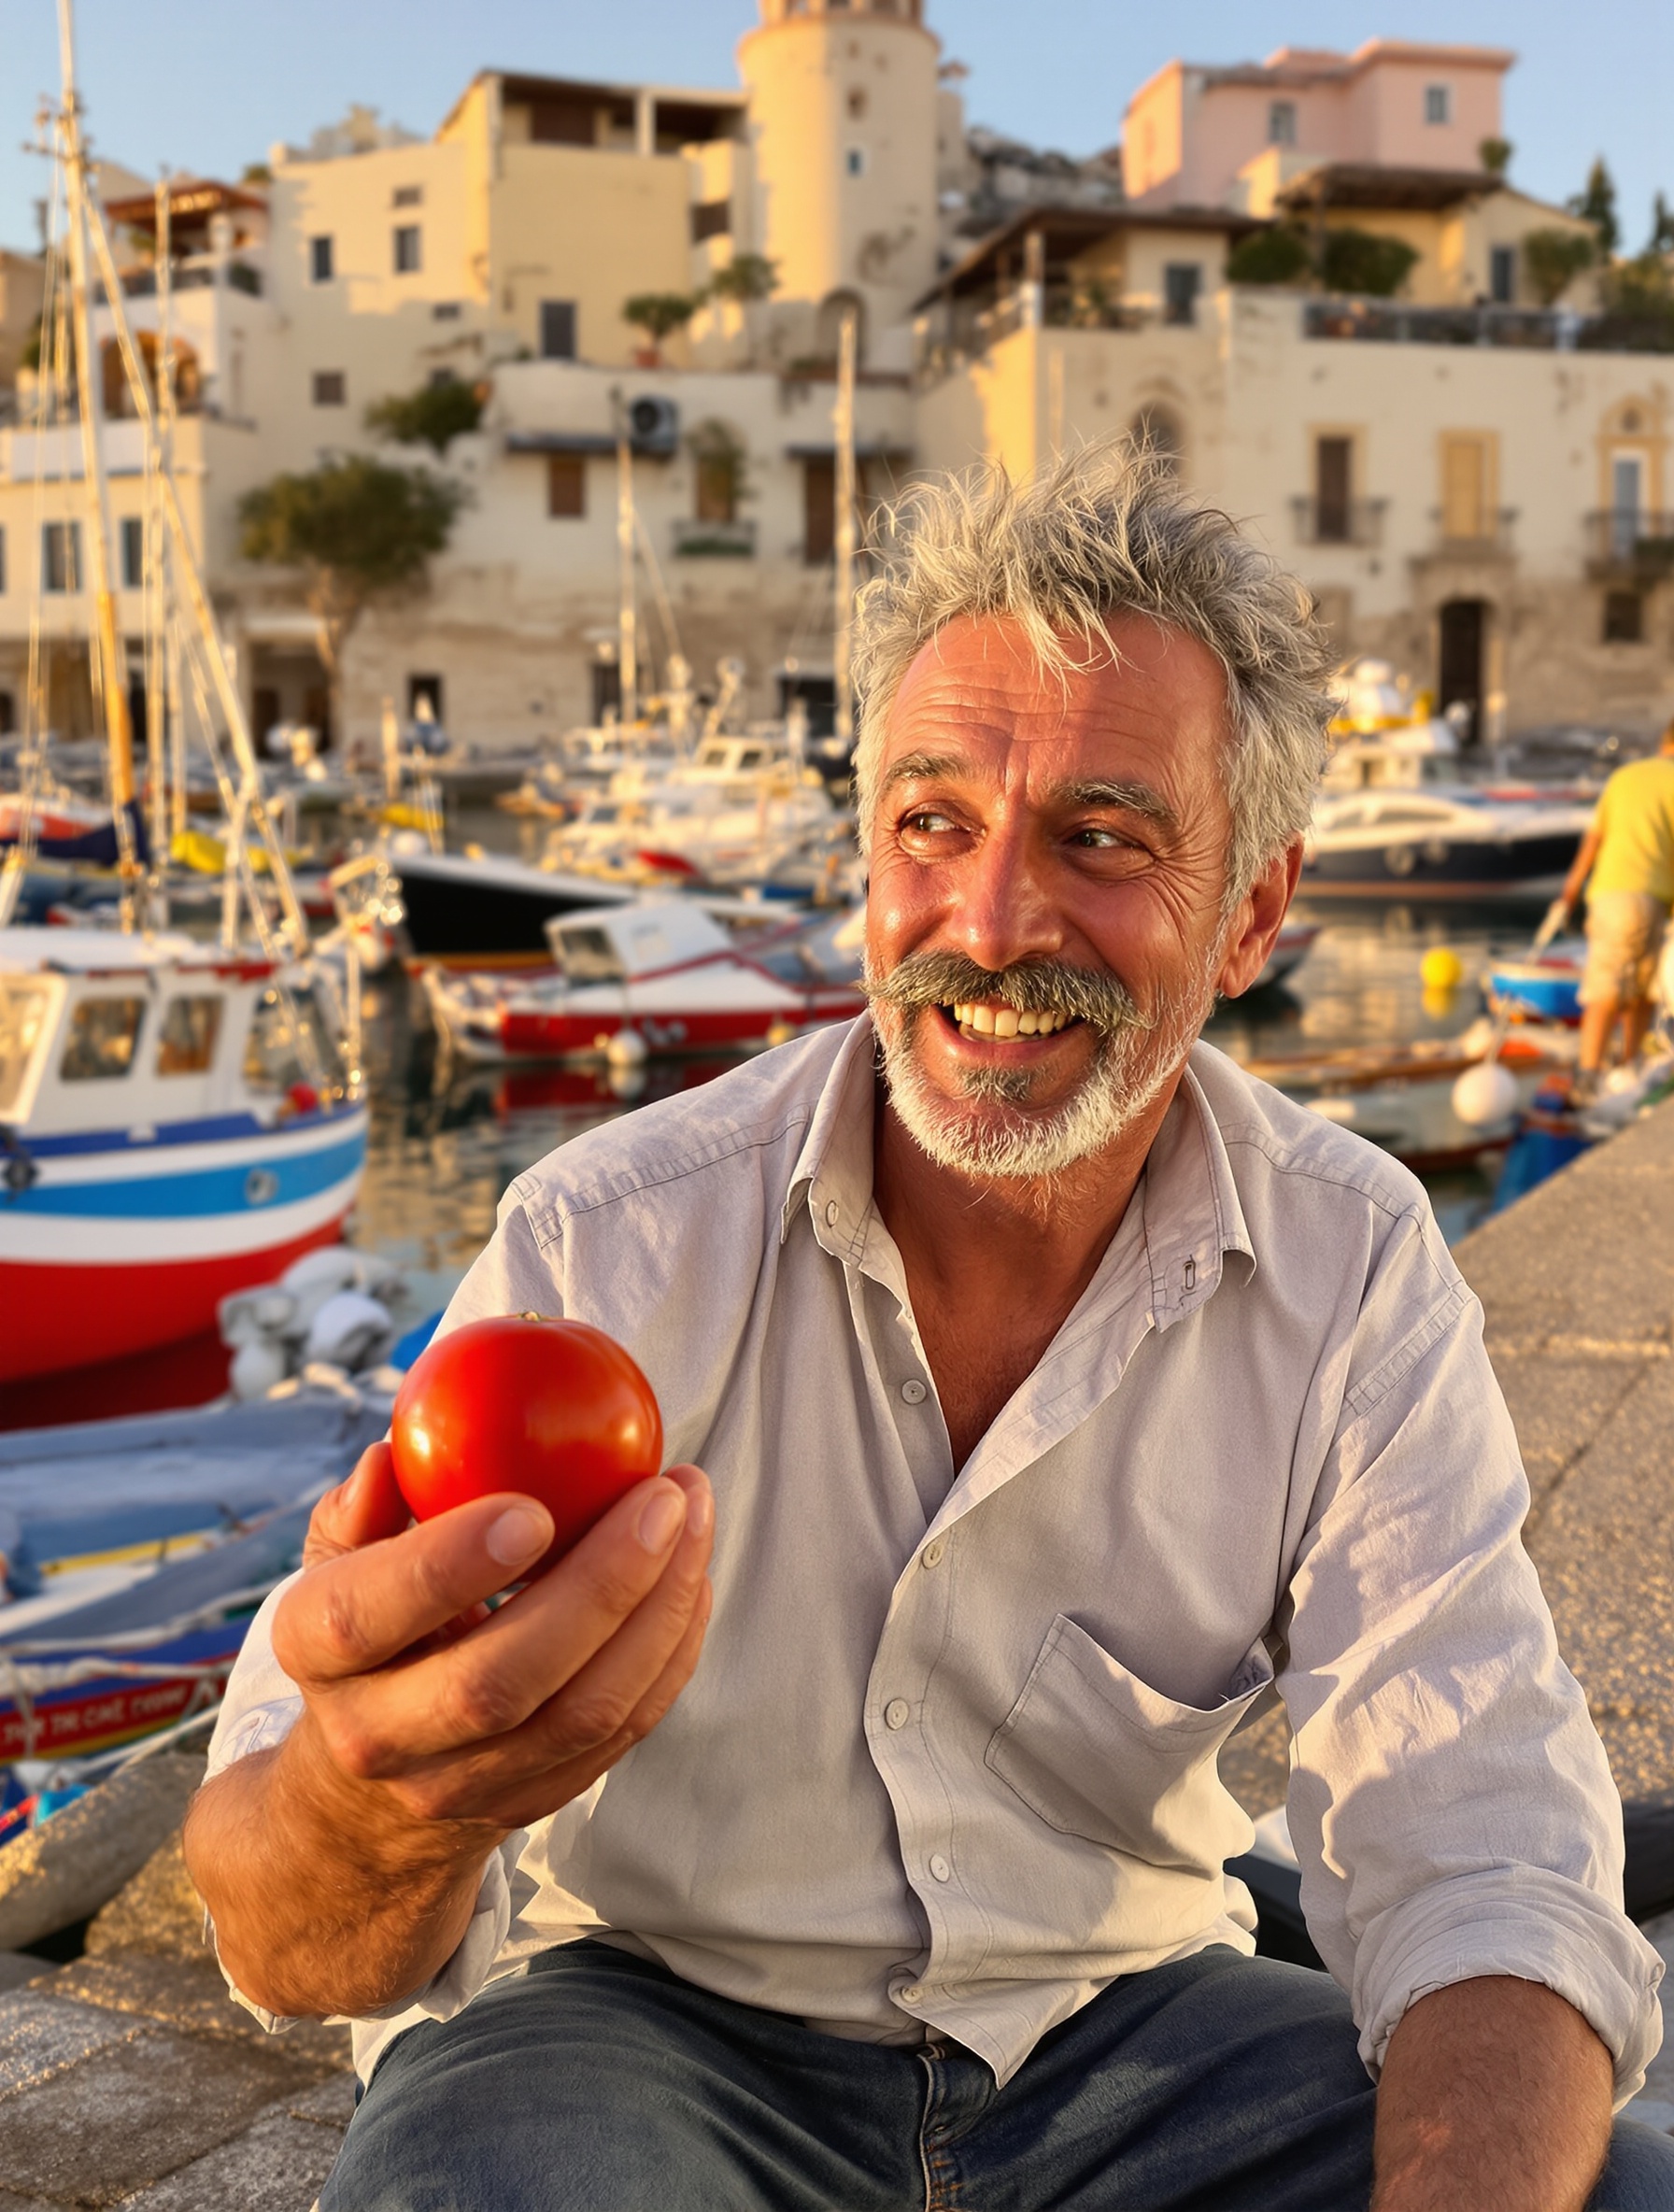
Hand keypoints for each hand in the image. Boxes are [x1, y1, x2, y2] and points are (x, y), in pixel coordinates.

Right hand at [273, 1443, 713, 1849]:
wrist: (369, 1791)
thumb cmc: (369, 1626)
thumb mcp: (339, 1563)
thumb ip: (364, 1508)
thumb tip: (390, 1454)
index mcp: (317, 1654)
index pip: (367, 1618)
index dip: (448, 1565)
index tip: (533, 1508)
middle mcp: (380, 1736)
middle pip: (497, 1681)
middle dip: (599, 1584)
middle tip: (661, 1498)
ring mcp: (460, 1785)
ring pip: (581, 1714)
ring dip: (658, 1612)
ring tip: (694, 1518)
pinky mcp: (532, 1803)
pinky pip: (620, 1733)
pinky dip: (670, 1653)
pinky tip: (691, 1580)